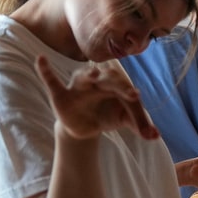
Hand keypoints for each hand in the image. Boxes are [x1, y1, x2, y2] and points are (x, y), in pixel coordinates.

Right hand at [36, 57, 158, 140]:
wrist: (88, 126)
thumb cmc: (110, 116)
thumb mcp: (125, 121)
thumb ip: (141, 126)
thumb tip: (156, 136)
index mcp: (115, 83)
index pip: (123, 86)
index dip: (129, 92)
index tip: (136, 96)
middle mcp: (97, 81)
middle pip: (107, 80)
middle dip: (117, 86)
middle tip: (127, 92)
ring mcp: (78, 87)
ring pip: (83, 78)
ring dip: (88, 75)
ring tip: (94, 74)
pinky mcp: (61, 95)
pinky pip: (52, 81)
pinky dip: (45, 71)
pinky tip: (40, 60)